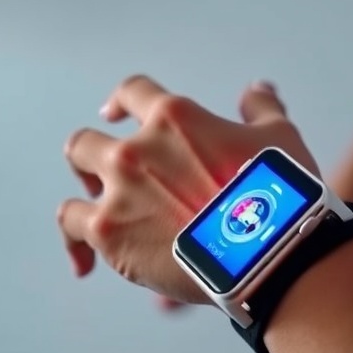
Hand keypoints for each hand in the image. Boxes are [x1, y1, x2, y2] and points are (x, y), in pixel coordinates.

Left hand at [58, 75, 318, 303]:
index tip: (114, 113)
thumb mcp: (280, 139)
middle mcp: (137, 150)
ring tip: (101, 214)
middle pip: (88, 142)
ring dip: (86, 193)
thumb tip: (258, 89)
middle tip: (108, 177)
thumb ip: (262, 109)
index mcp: (174, 119)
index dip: (120, 102)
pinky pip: (72, 228)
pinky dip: (75, 243)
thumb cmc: (277, 196)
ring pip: (76, 184)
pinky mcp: (109, 234)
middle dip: (96, 157)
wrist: (267, 253)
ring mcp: (118, 191)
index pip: (131, 93)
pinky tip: (84, 263)